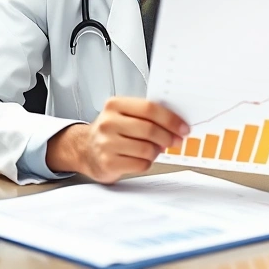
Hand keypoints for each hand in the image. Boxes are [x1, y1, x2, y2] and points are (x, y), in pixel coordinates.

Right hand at [46, 97, 188, 183]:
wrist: (85, 150)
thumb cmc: (112, 131)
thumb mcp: (124, 114)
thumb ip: (147, 115)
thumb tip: (177, 124)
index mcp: (115, 105)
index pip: (149, 108)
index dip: (171, 119)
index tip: (183, 127)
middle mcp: (108, 122)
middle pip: (150, 129)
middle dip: (168, 137)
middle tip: (176, 140)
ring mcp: (106, 143)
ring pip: (147, 149)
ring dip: (157, 151)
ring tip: (154, 149)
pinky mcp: (108, 162)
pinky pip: (140, 164)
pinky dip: (147, 162)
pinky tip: (140, 158)